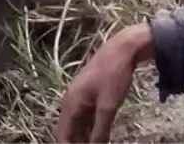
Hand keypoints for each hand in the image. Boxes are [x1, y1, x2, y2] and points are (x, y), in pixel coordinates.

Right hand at [54, 23, 152, 143]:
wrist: (122, 49)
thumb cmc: (113, 75)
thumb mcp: (108, 105)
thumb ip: (100, 129)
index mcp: (71, 102)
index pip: (62, 133)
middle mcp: (71, 100)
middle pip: (68, 129)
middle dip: (76, 142)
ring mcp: (80, 95)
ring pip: (77, 123)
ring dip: (83, 136)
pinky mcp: (89, 93)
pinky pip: (85, 115)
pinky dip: (89, 127)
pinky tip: (98, 134)